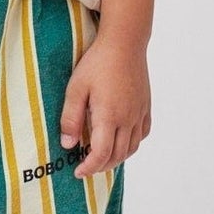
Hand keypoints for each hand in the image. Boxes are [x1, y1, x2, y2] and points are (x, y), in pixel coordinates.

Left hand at [60, 28, 150, 176]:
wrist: (125, 42)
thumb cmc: (97, 63)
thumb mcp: (76, 89)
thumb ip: (70, 119)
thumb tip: (68, 144)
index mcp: (109, 116)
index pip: (101, 154)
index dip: (89, 167)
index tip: (78, 172)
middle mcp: (128, 118)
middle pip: (117, 155)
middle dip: (101, 166)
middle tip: (86, 167)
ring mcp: (139, 113)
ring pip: (132, 147)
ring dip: (117, 158)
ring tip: (102, 157)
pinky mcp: (145, 106)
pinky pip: (142, 133)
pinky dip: (132, 144)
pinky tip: (121, 140)